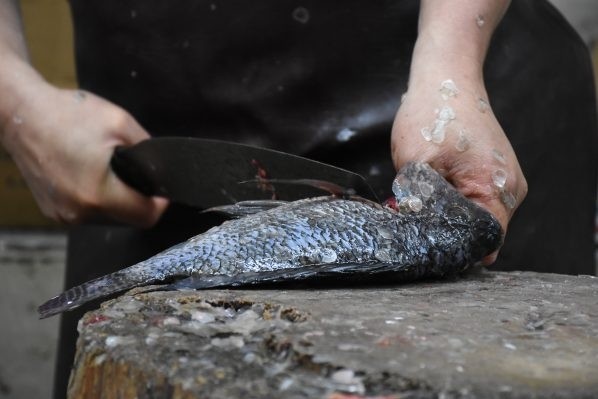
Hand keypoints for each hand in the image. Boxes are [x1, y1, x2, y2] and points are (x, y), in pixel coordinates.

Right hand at [1, 84, 167, 225]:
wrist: (20, 112)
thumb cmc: (68, 114)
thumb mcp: (121, 122)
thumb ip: (148, 151)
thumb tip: (162, 170)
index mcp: (98, 194)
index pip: (146, 216)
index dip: (160, 203)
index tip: (162, 188)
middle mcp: (78, 212)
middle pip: (128, 218)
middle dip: (137, 198)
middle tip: (133, 170)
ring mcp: (63, 214)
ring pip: (109, 217)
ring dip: (117, 198)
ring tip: (108, 169)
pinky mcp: (53, 212)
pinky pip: (88, 212)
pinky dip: (96, 198)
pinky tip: (89, 174)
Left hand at [392, 75, 526, 262]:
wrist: (447, 78)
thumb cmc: (433, 115)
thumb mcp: (416, 164)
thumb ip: (420, 203)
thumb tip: (416, 230)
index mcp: (496, 187)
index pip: (488, 240)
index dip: (459, 249)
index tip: (433, 249)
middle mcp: (510, 187)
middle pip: (484, 230)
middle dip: (452, 231)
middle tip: (421, 225)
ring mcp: (506, 178)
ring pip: (480, 214)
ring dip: (453, 214)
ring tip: (427, 201)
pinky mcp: (496, 170)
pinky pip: (479, 198)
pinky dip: (458, 200)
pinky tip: (438, 189)